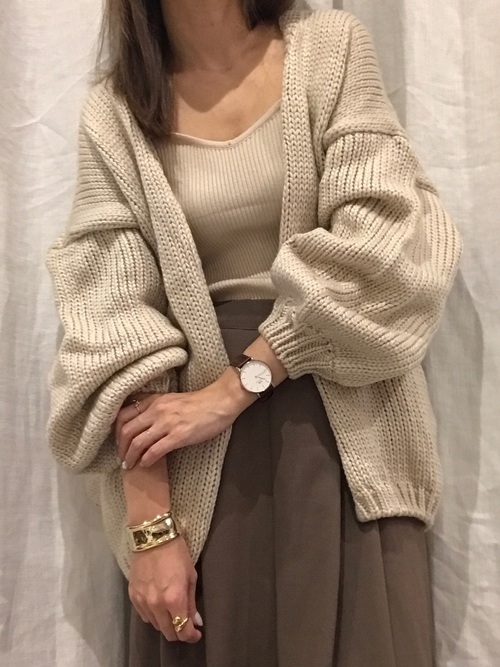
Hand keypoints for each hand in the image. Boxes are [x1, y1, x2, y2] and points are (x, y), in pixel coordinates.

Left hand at [116, 373, 251, 468]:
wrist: (219, 402)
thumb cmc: (199, 402)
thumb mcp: (171, 399)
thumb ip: (155, 408)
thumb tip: (142, 422)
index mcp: (154, 401)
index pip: (124, 415)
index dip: (116, 432)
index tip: (119, 442)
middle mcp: (156, 411)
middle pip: (126, 431)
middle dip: (121, 448)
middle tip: (122, 459)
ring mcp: (167, 423)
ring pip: (138, 442)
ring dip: (130, 457)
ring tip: (130, 466)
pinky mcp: (178, 436)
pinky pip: (155, 451)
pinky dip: (146, 460)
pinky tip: (146, 465)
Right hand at [129, 536, 201, 642]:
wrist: (153, 537)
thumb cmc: (177, 553)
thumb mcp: (191, 576)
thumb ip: (191, 602)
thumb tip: (196, 621)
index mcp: (174, 599)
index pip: (183, 631)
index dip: (191, 636)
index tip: (196, 633)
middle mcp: (157, 605)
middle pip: (168, 633)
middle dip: (179, 631)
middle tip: (185, 623)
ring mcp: (143, 601)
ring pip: (155, 625)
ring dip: (165, 623)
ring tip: (172, 611)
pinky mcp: (133, 596)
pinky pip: (144, 615)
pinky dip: (153, 615)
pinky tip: (158, 605)